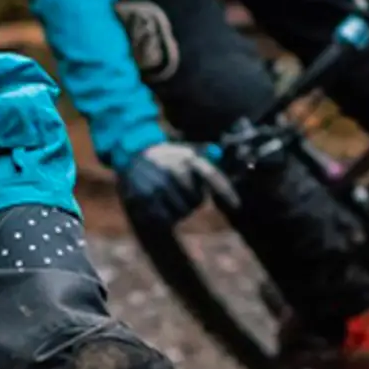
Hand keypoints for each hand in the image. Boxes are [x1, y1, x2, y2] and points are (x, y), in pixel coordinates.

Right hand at [118, 141, 238, 228]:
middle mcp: (173, 170)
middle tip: (183, 192)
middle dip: (194, 200)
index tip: (237, 206)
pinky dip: (167, 216)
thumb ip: (205, 153)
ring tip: (171, 198)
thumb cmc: (165, 155)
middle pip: (197, 200)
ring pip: (183, 211)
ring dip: (181, 209)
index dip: (226, 192)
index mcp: (186, 157)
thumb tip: (219, 155)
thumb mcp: (185, 150)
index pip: (211, 176)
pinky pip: (167, 219)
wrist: (131, 155)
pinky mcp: (146, 200)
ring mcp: (159, 186)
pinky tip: (162, 206)